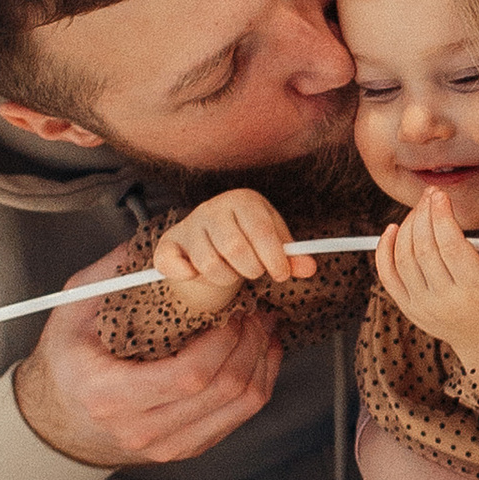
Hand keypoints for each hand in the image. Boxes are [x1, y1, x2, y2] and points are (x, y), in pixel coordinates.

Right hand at [15, 250, 281, 468]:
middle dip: (251, 343)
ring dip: (260, 362)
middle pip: (223, 391)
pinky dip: (257, 382)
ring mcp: (167, 446)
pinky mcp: (186, 448)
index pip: (189, 376)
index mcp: (110, 396)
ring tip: (261, 327)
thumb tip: (160, 236)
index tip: (231, 309)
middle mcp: (142, 429)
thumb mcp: (73, 309)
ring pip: (239, 408)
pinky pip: (237, 418)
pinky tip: (256, 353)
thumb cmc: (67, 361)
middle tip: (256, 310)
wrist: (58, 420)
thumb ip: (113, 272)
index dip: (224, 340)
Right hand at [150, 187, 312, 322]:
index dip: (274, 257)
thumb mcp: (272, 241)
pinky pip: (175, 266)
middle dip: (251, 269)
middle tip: (254, 272)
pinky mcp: (169, 244)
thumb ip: (291, 256)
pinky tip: (196, 273)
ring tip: (231, 272)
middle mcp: (212, 208)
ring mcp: (189, 226)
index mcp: (242, 200)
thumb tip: (309, 268)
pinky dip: (188, 276)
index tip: (281, 274)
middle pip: (235, 247)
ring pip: (209, 264)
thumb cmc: (246, 236)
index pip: (260, 229)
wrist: (209, 235)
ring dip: (226, 278)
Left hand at [372, 190, 478, 358]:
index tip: (441, 196)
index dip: (442, 217)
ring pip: (403, 259)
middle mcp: (445, 300)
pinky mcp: (409, 308)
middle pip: (424, 249)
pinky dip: (384, 251)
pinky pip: (388, 277)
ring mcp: (423, 306)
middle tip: (430, 196)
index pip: (451, 247)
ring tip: (419, 210)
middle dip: (424, 215)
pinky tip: (392, 230)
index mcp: (475, 290)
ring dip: (407, 227)